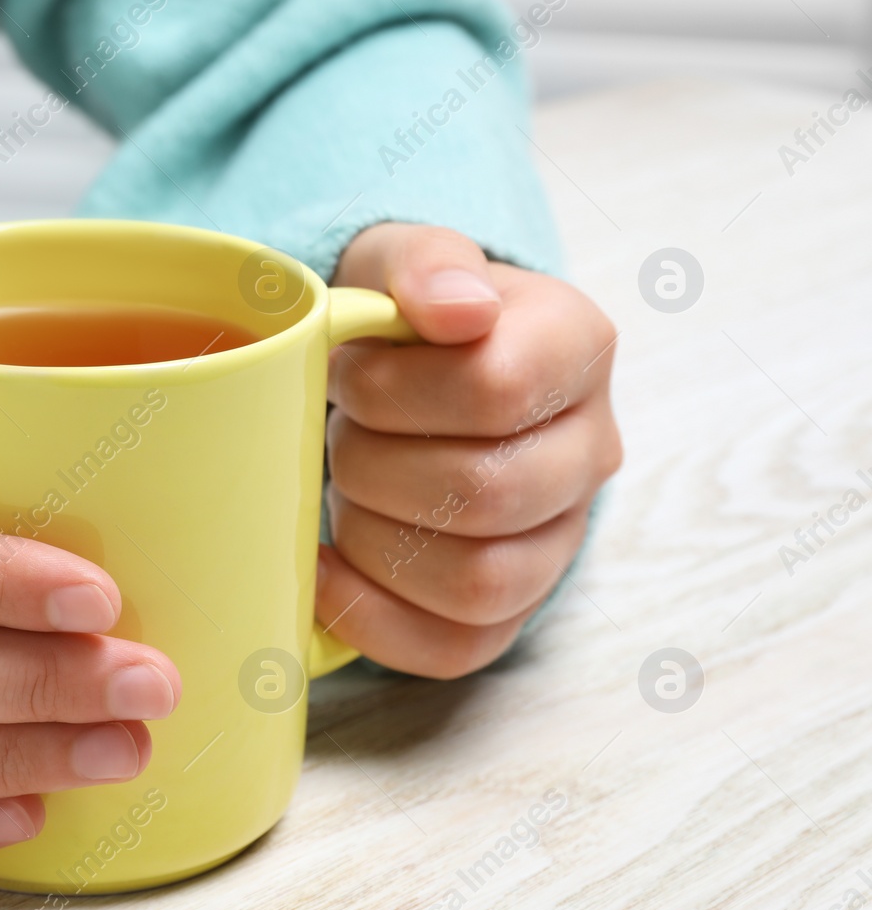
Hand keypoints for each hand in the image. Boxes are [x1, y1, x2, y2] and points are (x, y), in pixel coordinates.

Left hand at [318, 223, 621, 677]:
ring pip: (478, 582)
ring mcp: (558, 538)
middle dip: (372, 466)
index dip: (394, 389)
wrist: (403, 379)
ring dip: (373, 538)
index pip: (498, 389)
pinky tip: (321, 568)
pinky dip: (371, 615)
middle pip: (486, 494)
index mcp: (576, 348)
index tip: (348, 372)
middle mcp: (588, 450)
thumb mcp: (398, 263)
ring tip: (339, 489)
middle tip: (338, 433)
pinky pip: (455, 646)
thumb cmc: (399, 323)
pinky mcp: (511, 608)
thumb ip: (425, 263)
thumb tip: (455, 309)